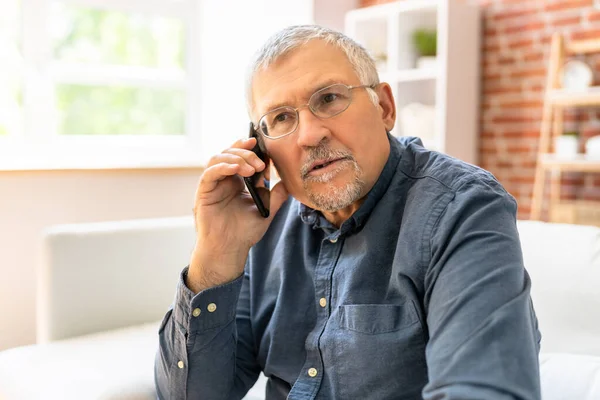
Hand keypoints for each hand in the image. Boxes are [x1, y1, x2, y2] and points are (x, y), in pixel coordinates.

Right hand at [187, 137, 287, 291]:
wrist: (230, 249)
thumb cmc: (244, 232)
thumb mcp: (267, 210)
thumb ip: (277, 195)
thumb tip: (289, 181)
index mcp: (237, 181)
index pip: (241, 156)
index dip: (249, 146)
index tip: (261, 142)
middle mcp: (224, 179)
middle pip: (230, 153)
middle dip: (246, 153)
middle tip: (260, 163)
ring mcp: (213, 184)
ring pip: (219, 158)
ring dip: (236, 158)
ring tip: (251, 168)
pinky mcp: (204, 191)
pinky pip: (210, 173)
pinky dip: (222, 167)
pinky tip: (235, 169)